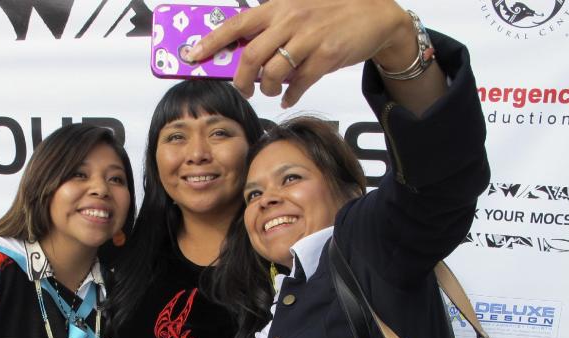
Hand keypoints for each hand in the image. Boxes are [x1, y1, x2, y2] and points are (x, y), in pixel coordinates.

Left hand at [187, 0, 412, 106]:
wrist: (375, 15)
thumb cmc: (331, 15)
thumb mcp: (297, 12)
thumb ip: (271, 30)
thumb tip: (243, 57)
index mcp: (278, 7)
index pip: (236, 24)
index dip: (212, 41)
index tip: (193, 55)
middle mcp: (290, 19)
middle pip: (250, 56)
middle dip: (241, 79)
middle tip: (244, 89)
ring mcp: (308, 38)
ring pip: (272, 73)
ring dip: (268, 89)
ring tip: (272, 90)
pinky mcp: (325, 56)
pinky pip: (298, 85)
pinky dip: (290, 95)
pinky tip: (290, 96)